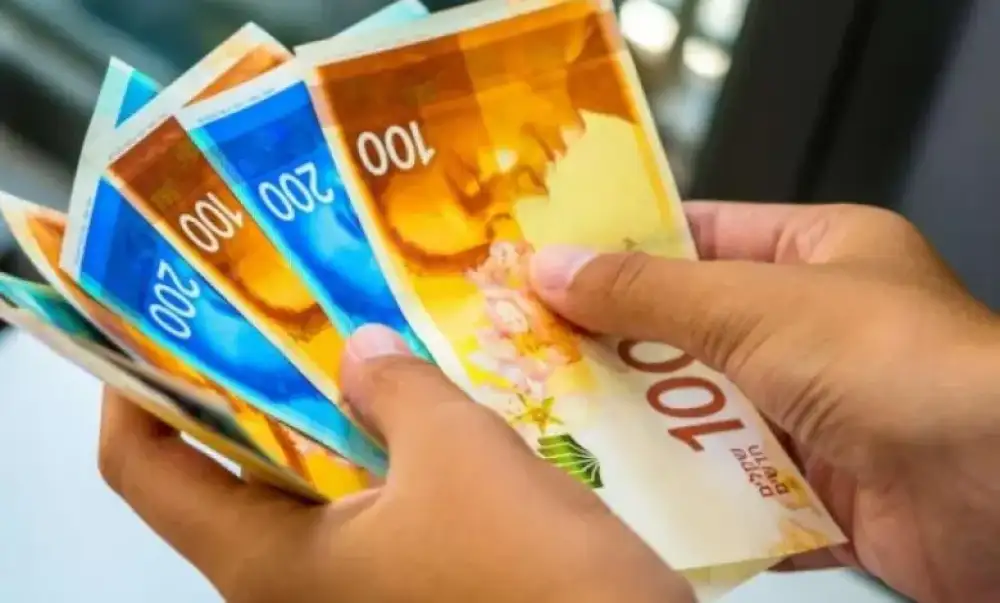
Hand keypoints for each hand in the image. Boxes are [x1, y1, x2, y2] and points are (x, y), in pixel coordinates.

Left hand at [98, 325, 693, 602]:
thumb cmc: (525, 571)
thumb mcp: (458, 457)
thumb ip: (398, 389)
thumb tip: (360, 346)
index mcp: (268, 561)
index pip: (147, 473)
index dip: (133, 394)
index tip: (155, 323)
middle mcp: (290, 584)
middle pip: (222, 472)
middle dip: (238, 385)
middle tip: (267, 303)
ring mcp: (348, 588)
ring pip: (300, 486)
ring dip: (316, 410)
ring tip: (342, 330)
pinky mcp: (401, 583)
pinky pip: (358, 502)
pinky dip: (368, 445)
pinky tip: (410, 394)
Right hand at [529, 202, 999, 602]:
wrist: (993, 495)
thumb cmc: (896, 364)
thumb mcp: (756, 306)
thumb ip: (649, 291)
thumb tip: (552, 268)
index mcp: (821, 254)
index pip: (706, 234)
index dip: (628, 246)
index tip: (554, 262)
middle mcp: (818, 327)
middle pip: (694, 327)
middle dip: (620, 341)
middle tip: (533, 346)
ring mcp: (816, 409)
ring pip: (703, 407)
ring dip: (643, 418)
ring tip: (556, 413)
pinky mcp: (812, 485)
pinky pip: (727, 476)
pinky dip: (681, 483)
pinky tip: (617, 481)